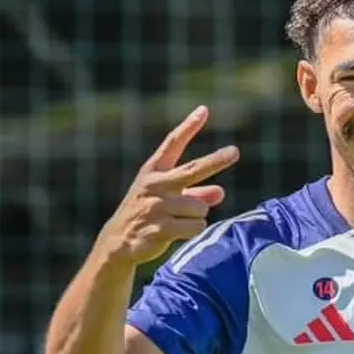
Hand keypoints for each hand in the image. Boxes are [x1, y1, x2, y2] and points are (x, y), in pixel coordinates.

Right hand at [98, 106, 239, 264]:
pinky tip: (177, 233)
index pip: (173, 143)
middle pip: (193, 170)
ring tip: (178, 221)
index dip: (189, 127)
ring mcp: (156, 206)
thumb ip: (195, 193)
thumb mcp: (167, 198)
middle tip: (235, 152)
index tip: (204, 110)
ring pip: (200, 207)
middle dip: (216, 160)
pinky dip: (194, 230)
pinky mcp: (160, 227)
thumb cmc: (147, 214)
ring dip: (197, 216)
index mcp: (153, 172)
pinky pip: (196, 226)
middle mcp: (155, 185)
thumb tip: (220, 192)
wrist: (119, 242)